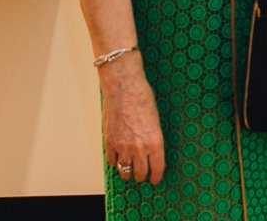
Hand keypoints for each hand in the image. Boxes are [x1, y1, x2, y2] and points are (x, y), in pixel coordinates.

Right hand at [102, 60, 165, 184]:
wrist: (124, 87)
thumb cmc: (142, 98)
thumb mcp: (156, 119)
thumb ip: (153, 138)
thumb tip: (151, 149)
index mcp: (155, 142)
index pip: (157, 169)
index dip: (156, 177)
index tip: (154, 179)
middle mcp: (139, 148)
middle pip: (140, 173)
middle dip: (142, 175)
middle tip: (142, 175)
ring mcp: (122, 147)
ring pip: (124, 171)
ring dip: (127, 172)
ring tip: (129, 171)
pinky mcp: (109, 142)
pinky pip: (112, 160)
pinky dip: (115, 161)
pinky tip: (117, 158)